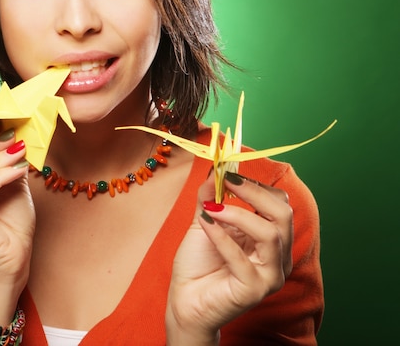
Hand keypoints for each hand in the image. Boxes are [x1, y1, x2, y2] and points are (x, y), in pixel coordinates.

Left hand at [166, 171, 292, 343]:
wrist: (184, 299)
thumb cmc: (198, 263)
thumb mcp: (205, 219)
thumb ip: (211, 195)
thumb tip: (215, 168)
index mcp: (271, 239)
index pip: (280, 204)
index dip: (257, 185)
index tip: (230, 172)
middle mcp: (278, 257)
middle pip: (283, 215)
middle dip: (255, 193)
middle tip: (228, 181)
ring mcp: (270, 276)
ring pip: (270, 235)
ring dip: (238, 214)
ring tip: (211, 208)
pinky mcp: (254, 291)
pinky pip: (242, 259)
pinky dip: (222, 236)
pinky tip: (206, 223)